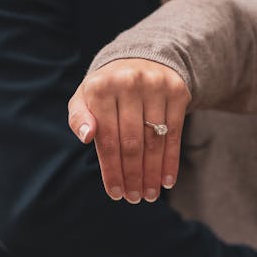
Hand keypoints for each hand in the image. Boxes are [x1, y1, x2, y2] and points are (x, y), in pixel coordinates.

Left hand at [68, 59, 190, 202]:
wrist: (141, 58)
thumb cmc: (107, 88)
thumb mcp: (85, 97)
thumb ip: (78, 117)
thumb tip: (86, 136)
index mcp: (101, 87)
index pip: (107, 138)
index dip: (112, 169)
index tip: (116, 193)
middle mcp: (129, 83)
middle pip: (132, 142)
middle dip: (133, 175)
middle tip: (134, 198)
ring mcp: (156, 86)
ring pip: (154, 140)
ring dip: (152, 173)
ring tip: (149, 194)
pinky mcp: (177, 91)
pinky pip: (174, 133)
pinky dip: (170, 160)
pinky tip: (166, 180)